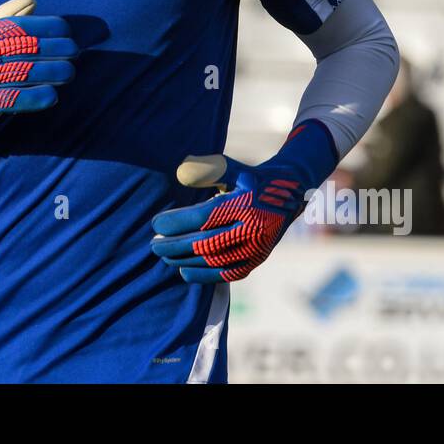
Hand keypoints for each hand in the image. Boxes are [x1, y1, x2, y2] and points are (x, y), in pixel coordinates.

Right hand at [0, 0, 77, 153]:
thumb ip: (5, 18)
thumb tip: (33, 0)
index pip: (21, 26)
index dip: (48, 27)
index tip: (67, 31)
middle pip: (28, 48)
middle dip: (58, 49)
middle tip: (75, 52)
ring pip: (26, 72)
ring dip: (54, 72)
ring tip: (70, 72)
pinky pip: (15, 99)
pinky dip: (37, 97)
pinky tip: (53, 95)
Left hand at [150, 120, 336, 282]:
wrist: (289, 193)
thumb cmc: (251, 178)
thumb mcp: (233, 168)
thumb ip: (207, 169)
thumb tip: (179, 175)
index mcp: (246, 202)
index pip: (204, 216)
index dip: (177, 222)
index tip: (155, 224)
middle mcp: (254, 228)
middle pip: (207, 242)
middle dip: (176, 246)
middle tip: (153, 244)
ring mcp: (257, 247)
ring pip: (215, 261)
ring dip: (185, 261)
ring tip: (164, 255)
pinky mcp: (258, 260)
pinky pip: (229, 273)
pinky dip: (205, 276)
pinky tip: (183, 271)